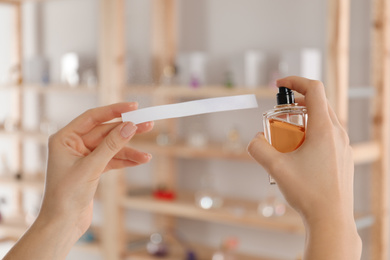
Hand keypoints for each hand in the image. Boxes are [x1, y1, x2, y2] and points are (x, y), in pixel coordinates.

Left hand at [39, 102, 152, 240]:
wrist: (62, 224)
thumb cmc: (66, 195)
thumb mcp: (91, 167)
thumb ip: (111, 145)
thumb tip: (129, 127)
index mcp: (65, 138)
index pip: (93, 117)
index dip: (114, 111)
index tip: (133, 106)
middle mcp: (73, 144)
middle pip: (105, 132)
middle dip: (126, 131)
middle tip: (147, 125)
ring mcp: (83, 157)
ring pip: (111, 147)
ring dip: (129, 150)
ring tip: (147, 155)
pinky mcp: (92, 169)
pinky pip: (112, 159)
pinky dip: (125, 161)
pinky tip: (139, 161)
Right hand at [247, 76, 360, 258]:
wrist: (331, 219)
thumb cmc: (308, 193)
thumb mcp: (275, 167)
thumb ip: (258, 148)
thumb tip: (254, 139)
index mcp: (324, 129)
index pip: (314, 89)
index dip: (295, 81)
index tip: (279, 85)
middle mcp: (338, 134)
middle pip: (318, 104)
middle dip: (295, 104)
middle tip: (278, 115)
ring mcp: (343, 146)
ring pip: (322, 121)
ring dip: (302, 122)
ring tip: (286, 140)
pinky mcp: (343, 158)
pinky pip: (326, 136)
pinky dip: (310, 135)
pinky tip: (298, 155)